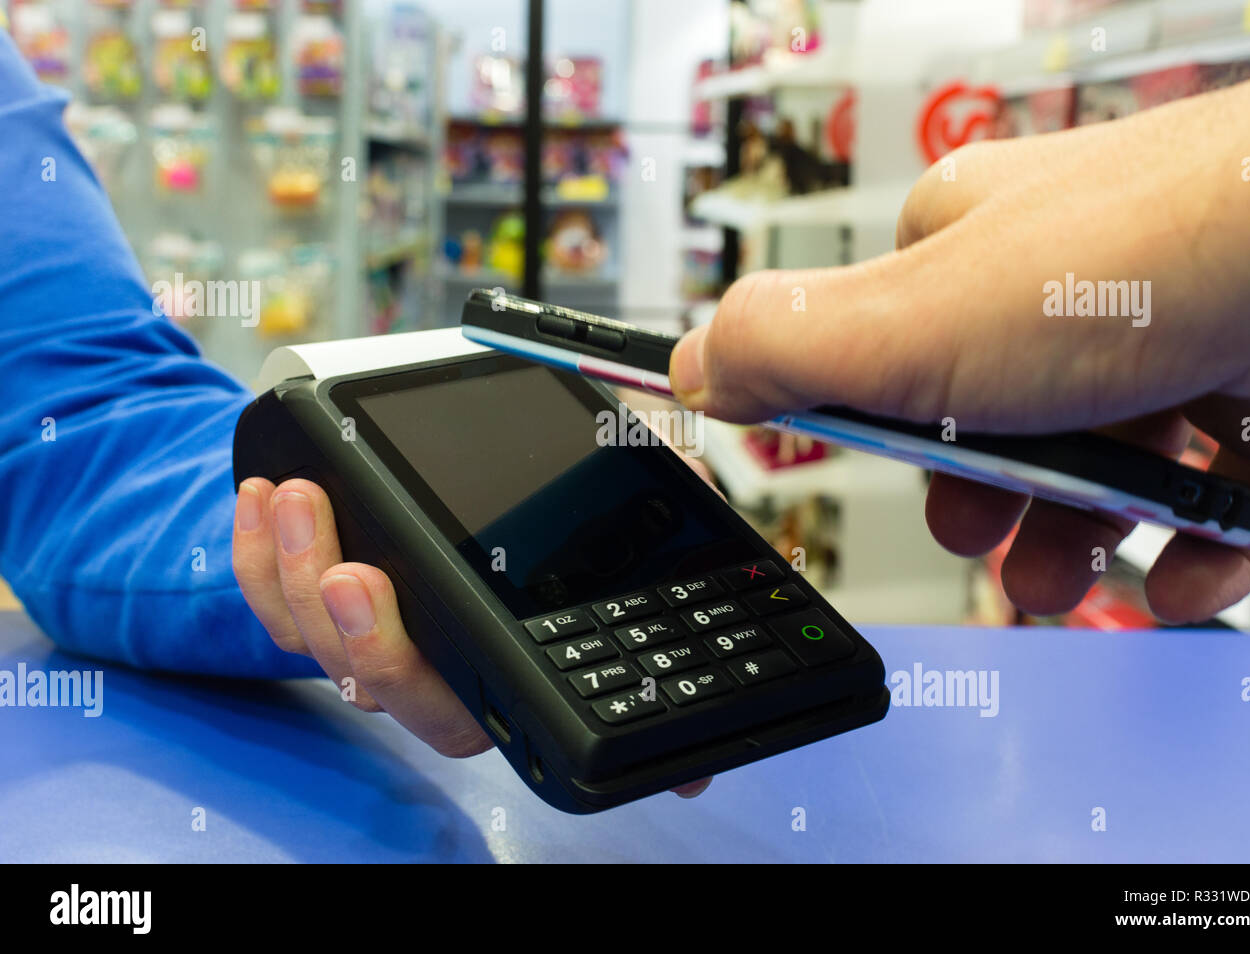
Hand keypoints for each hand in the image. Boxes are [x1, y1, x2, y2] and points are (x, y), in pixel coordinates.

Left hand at [232, 477, 710, 796]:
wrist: (477, 473)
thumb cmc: (563, 505)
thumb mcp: (627, 537)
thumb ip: (663, 611)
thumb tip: (696, 771)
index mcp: (492, 673)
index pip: (450, 708)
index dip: (405, 669)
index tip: (375, 586)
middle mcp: (425, 669)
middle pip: (372, 681)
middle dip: (349, 629)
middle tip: (345, 562)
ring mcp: (368, 632)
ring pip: (312, 638)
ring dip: (294, 573)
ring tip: (299, 500)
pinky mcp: (320, 599)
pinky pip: (271, 599)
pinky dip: (256, 555)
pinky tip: (261, 502)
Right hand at [669, 65, 1249, 623]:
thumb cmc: (1135, 265)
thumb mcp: (912, 321)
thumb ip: (792, 348)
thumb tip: (693, 361)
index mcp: (974, 248)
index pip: (895, 349)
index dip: (888, 429)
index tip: (895, 469)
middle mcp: (1074, 289)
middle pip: (997, 425)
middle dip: (984, 504)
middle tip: (987, 532)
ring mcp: (1177, 347)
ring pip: (1100, 475)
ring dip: (1073, 546)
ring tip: (1068, 576)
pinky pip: (1212, 509)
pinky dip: (1188, 559)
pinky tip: (1176, 573)